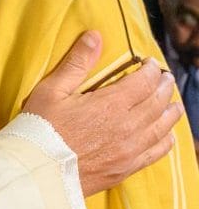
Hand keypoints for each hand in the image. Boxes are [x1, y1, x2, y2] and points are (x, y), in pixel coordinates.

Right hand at [21, 31, 179, 194]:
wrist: (35, 173)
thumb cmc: (38, 129)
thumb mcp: (51, 91)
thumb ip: (77, 63)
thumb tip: (95, 35)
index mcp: (111, 104)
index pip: (144, 81)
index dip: (150, 69)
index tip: (149, 63)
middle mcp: (128, 127)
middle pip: (158, 102)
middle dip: (164, 87)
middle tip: (164, 79)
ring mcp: (129, 150)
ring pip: (163, 126)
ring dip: (171, 111)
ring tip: (173, 103)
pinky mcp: (126, 168)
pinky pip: (157, 152)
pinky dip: (167, 140)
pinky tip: (167, 135)